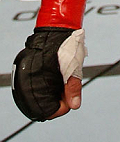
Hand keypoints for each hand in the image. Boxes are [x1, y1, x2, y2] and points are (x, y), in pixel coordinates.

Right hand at [11, 0, 86, 121]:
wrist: (55, 29)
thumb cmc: (66, 46)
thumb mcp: (74, 69)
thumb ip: (73, 89)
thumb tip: (74, 105)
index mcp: (38, 84)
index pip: (49, 112)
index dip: (63, 106)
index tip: (70, 95)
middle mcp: (26, 83)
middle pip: (41, 108)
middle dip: (55, 102)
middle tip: (66, 88)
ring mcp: (23, 78)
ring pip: (36, 99)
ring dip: (49, 96)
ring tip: (60, 83)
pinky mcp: (23, 73)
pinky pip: (31, 89)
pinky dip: (42, 89)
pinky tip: (52, 80)